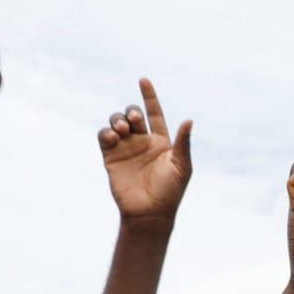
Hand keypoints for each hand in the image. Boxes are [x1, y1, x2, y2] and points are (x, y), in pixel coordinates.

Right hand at [99, 78, 192, 222]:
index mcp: (161, 142)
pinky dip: (106, 132)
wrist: (149, 213)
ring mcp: (126, 148)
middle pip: (132, 115)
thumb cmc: (170, 192)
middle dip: (131, 112)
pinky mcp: (111, 157)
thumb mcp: (181, 166)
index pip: (154, 113)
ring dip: (117, 120)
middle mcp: (142, 142)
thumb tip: (189, 119)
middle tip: (134, 122)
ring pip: (116, 122)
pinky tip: (113, 138)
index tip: (143, 80)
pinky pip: (104, 136)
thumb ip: (183, 143)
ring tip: (122, 131)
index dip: (149, 96)